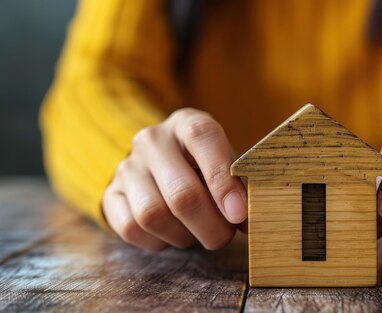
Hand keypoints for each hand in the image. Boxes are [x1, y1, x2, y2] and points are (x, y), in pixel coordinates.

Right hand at [102, 108, 246, 250]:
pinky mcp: (111, 194)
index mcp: (188, 123)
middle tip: (225, 236)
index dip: (223, 181)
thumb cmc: (207, 167)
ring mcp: (127, 167)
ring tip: (199, 232)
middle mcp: (153, 140)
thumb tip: (252, 218)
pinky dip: (159, 241)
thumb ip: (242, 185)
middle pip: (181, 193)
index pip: (203, 139)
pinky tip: (173, 233)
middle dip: (211, 226)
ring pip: (154, 215)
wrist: (161, 167)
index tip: (239, 214)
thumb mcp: (228, 163)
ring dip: (184, 236)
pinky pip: (132, 229)